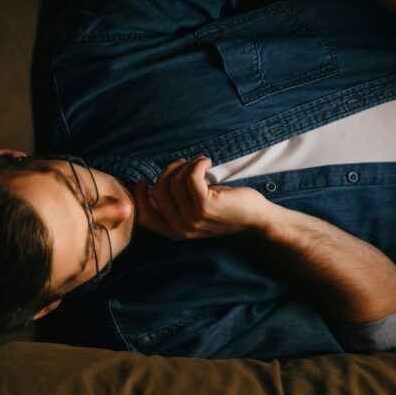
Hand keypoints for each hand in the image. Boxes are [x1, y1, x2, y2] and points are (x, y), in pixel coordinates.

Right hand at [133, 157, 273, 238]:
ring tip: (200, 163)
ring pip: (174, 182)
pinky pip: (190, 176)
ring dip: (186, 165)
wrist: (256, 219)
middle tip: (185, 163)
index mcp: (175, 232)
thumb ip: (175, 204)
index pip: (144, 217)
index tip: (144, 178)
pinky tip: (207, 162)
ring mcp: (193, 219)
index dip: (138, 196)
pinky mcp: (205, 206)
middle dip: (168, 171)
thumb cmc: (227, 210)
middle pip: (157, 192)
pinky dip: (197, 164)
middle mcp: (181, 229)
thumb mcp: (195, 211)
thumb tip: (155, 184)